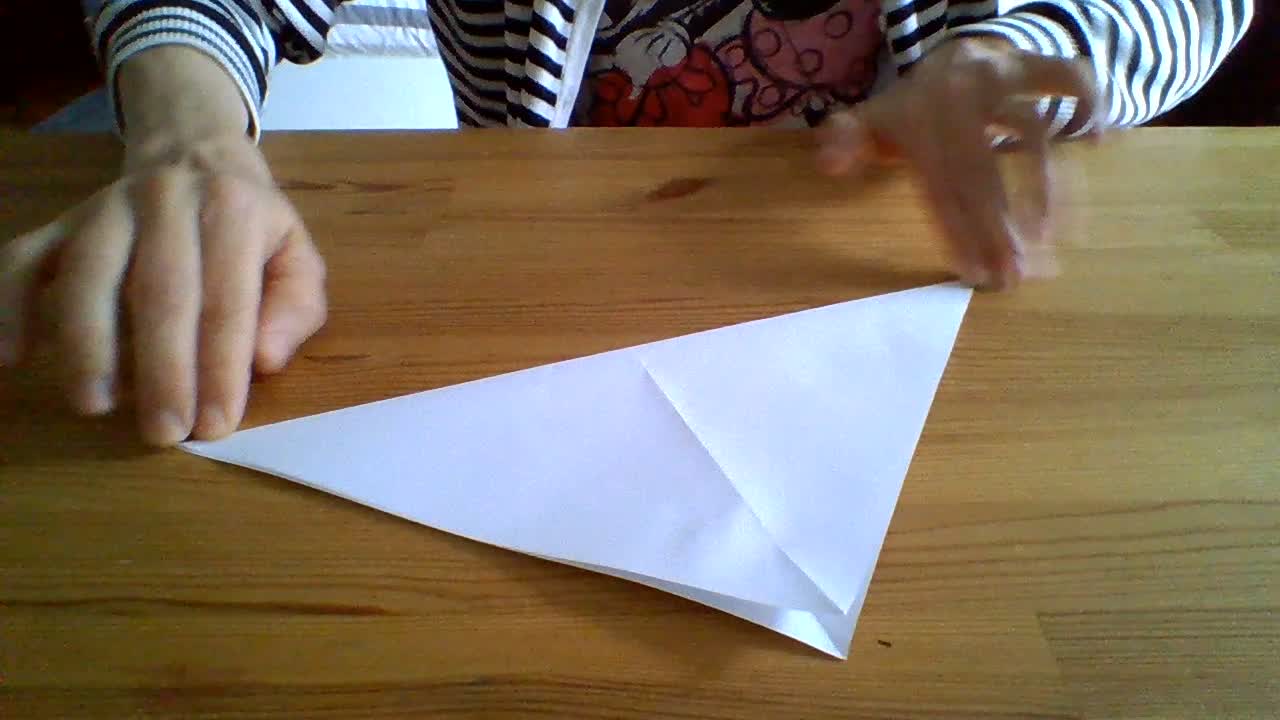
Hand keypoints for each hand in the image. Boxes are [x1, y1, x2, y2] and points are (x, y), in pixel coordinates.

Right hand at [0, 131, 326, 445]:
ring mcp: (105, 209)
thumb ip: (294, 309)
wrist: (195, 156)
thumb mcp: (297, 257)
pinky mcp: (60, 223)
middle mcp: (165, 201)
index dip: (221, 366)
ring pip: (88, 275)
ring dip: (88, 345)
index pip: (227, 300)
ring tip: (94, 404)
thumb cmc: (252, 227)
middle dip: (162, 370)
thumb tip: (264, 359)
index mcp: (232, 211)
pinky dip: (10, 306)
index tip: (217, 424)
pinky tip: (12, 357)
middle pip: (159, 292)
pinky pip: (24, 261)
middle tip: (164, 431)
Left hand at [816, 38, 1100, 288]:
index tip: (975, 273)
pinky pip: (1067, 77)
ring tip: (1052, 243)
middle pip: (982, 171)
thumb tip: (828, 161)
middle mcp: (960, 96)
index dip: (958, 231)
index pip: (940, 186)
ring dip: (1045, 191)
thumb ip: (846, 142)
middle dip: (999, 229)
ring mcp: (1000, 76)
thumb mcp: (870, 123)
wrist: (949, 54)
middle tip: (1014, 277)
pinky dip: (1088, 102)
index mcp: (918, 119)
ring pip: (1029, 134)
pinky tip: (1099, 141)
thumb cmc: (911, 111)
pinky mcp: (1033, 63)